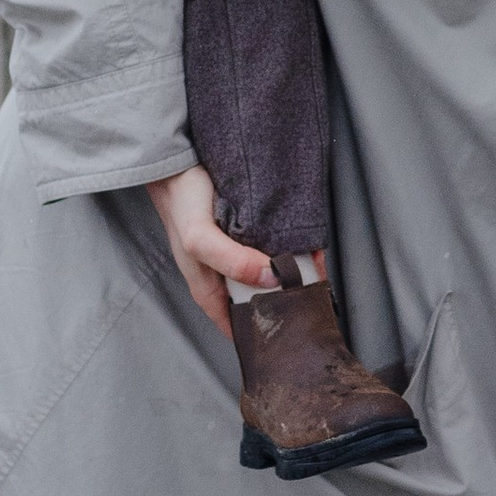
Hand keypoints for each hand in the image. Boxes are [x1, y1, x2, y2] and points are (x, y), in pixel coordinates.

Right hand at [148, 164, 323, 339]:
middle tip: (314, 293)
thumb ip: (233, 262)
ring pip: (274, 275)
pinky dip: (294, 248)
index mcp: (211, 291)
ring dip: (295, 272)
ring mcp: (240, 257)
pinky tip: (308, 245)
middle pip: (264, 301)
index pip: (241, 328)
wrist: (180, 163)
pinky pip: (278, 249)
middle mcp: (227, 278)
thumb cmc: (181, 204)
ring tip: (315, 267)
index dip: (267, 332)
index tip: (295, 328)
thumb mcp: (201, 239)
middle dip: (289, 299)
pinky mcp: (251, 237)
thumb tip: (272, 277)